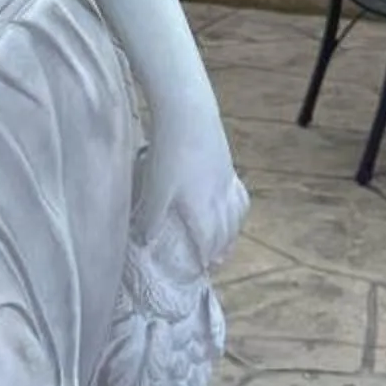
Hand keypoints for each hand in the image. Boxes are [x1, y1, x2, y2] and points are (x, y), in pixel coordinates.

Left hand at [141, 124, 248, 278]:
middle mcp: (220, 199)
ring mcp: (227, 181)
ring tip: (229, 242)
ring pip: (236, 215)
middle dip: (222, 250)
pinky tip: (232, 206)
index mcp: (202, 210)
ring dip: (233, 233)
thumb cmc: (170, 155)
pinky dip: (238, 209)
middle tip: (217, 263)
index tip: (203, 271)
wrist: (189, 115)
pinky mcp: (228, 165)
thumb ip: (151, 219)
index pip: (208, 242)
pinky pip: (239, 195)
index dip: (206, 258)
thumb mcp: (155, 190)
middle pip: (226, 232)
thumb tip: (146, 242)